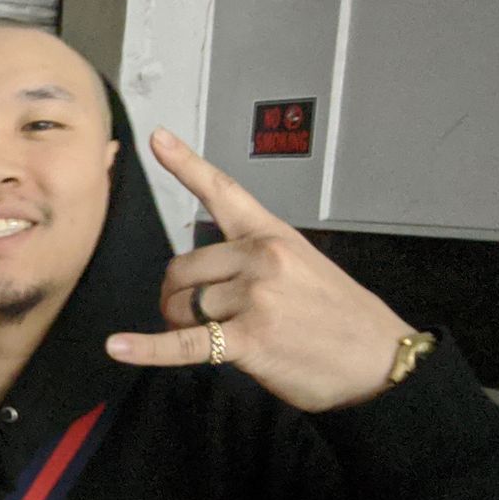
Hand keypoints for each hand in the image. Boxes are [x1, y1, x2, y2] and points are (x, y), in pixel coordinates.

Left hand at [105, 128, 413, 411]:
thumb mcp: (306, 269)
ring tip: (212, 338)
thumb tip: (207, 280)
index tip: (156, 138)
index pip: (224, 192)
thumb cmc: (342, 319)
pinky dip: (146, 348)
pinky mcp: (248, 339)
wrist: (380, 361)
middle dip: (176, 294)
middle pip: (182, 267)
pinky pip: (183, 343)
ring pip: (181, 305)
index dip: (186, 164)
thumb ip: (256, 263)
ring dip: (180, 325)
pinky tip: (118, 347)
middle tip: (194, 317)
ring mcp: (255, 297)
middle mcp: (262, 258)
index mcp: (274, 235)